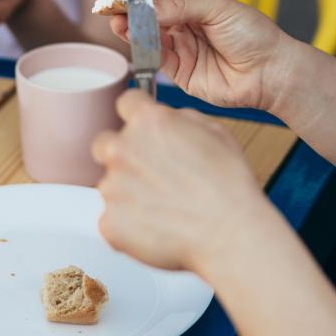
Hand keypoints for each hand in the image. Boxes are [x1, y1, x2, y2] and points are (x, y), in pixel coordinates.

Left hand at [92, 90, 267, 272]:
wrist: (230, 232)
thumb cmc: (229, 185)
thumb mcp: (214, 131)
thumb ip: (179, 118)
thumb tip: (166, 120)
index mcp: (148, 121)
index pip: (126, 103)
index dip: (137, 116)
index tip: (143, 129)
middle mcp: (122, 149)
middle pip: (105, 144)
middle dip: (123, 156)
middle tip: (150, 174)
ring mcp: (112, 188)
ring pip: (110, 185)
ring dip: (128, 193)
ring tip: (164, 207)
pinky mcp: (109, 223)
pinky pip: (112, 220)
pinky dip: (129, 225)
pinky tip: (157, 226)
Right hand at [102, 0, 291, 111]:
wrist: (270, 72)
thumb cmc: (253, 34)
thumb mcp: (218, 8)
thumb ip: (180, 6)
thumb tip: (147, 9)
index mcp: (195, 1)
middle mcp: (184, 23)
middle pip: (146, 11)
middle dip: (125, 4)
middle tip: (105, 0)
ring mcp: (181, 47)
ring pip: (146, 34)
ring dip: (129, 26)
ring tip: (115, 19)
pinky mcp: (180, 72)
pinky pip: (155, 57)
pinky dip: (141, 47)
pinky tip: (132, 37)